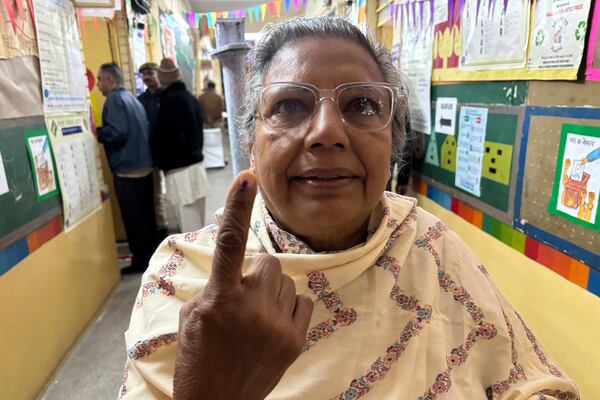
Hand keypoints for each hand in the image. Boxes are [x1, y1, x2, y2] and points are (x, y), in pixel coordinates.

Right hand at [173, 170, 313, 399]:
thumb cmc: (198, 358)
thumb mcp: (192, 316)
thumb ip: (215, 285)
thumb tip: (237, 264)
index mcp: (219, 299)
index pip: (229, 244)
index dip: (238, 207)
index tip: (247, 178)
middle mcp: (251, 308)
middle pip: (267, 263)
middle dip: (255, 273)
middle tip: (242, 298)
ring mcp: (277, 325)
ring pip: (285, 281)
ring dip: (271, 291)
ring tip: (255, 316)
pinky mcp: (296, 340)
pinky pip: (302, 301)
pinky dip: (289, 306)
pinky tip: (273, 324)